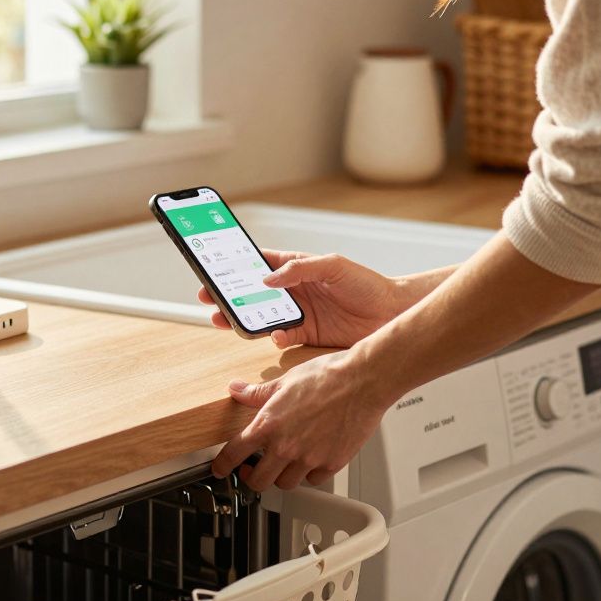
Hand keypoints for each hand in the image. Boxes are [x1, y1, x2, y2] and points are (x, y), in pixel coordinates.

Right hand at [198, 250, 416, 348]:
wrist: (391, 314)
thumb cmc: (367, 284)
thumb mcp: (334, 265)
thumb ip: (301, 269)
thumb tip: (270, 277)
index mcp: (298, 268)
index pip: (260, 263)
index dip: (237, 266)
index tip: (215, 268)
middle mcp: (294, 291)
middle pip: (253, 292)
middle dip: (230, 295)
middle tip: (210, 298)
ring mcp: (299, 313)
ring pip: (261, 316)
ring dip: (243, 319)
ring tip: (226, 320)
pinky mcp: (306, 334)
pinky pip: (281, 337)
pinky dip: (274, 337)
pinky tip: (275, 335)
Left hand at [211, 351, 393, 490]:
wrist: (363, 381)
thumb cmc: (329, 376)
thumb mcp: (286, 380)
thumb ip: (258, 392)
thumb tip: (237, 389)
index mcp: (269, 424)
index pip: (235, 454)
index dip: (222, 465)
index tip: (220, 469)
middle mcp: (286, 446)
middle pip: (258, 481)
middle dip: (252, 477)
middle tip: (253, 470)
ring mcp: (309, 458)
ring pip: (286, 484)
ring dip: (281, 476)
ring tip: (284, 463)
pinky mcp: (331, 463)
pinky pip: (314, 480)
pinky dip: (309, 474)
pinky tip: (310, 460)